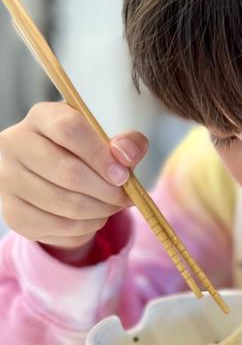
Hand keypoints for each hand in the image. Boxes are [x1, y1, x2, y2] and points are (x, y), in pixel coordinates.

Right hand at [0, 102, 147, 255]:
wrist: (50, 180)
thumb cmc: (83, 155)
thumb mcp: (106, 141)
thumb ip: (126, 143)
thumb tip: (127, 154)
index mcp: (41, 118)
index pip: (69, 129)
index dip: (101, 155)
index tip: (123, 175)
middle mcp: (15, 144)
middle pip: (68, 171)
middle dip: (106, 191)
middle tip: (124, 198)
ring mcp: (8, 180)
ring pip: (65, 203)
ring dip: (100, 211)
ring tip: (112, 207)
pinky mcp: (12, 212)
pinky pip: (58, 226)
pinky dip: (85, 227)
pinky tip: (93, 218)